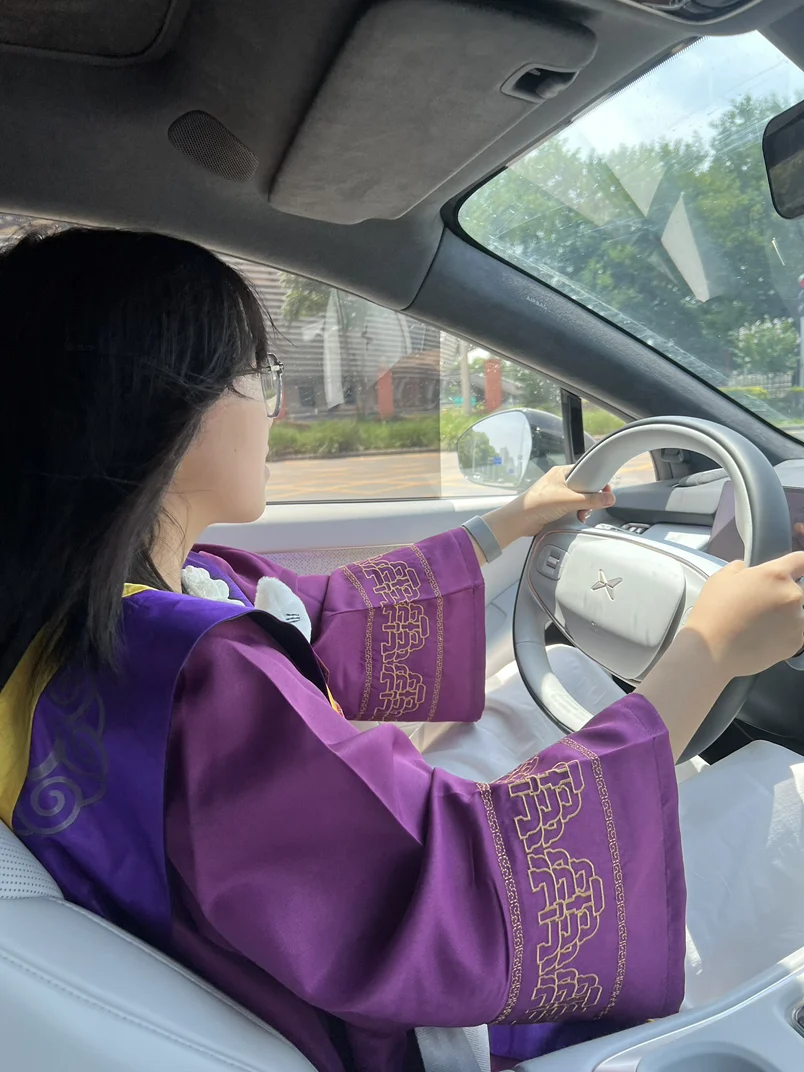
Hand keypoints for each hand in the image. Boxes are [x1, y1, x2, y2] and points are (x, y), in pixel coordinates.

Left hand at [484, 465, 615, 550]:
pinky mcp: (556, 507)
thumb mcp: (569, 500)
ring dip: (583, 508)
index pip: (586, 472)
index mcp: (562, 472)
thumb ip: (591, 500)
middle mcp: (560, 482)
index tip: (606, 490)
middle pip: (585, 488)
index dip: (597, 481)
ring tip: (581, 514)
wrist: (520, 521)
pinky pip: (572, 509)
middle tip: (592, 505)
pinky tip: (575, 518)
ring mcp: (558, 495)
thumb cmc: (537, 504)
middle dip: (590, 499)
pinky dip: (576, 514)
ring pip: (580, 500)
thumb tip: (609, 498)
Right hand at [684, 554, 803, 678]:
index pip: (801, 560)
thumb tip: (744, 570)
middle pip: (797, 590)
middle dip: (781, 595)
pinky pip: (794, 633)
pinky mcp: (796, 643)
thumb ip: (739, 569)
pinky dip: (782, 635)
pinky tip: (760, 638)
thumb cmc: (713, 612)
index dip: (798, 564)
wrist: (712, 651)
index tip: (796, 570)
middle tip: (758, 606)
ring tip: (757, 626)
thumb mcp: (720, 579)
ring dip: (783, 616)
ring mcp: (797, 621)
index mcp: (775, 575)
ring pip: (796, 613)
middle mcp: (792, 595)